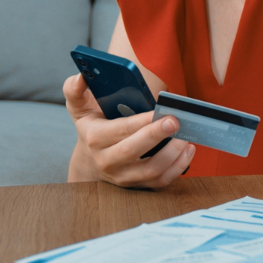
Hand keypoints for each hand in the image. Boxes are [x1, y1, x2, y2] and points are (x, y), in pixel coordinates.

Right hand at [64, 74, 195, 187]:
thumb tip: (79, 77)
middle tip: (176, 121)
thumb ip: (74, 90)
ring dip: (172, 154)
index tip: (159, 110)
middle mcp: (108, 161)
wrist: (89, 162)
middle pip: (134, 151)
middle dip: (156, 135)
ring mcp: (123, 176)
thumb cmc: (90, 128)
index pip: (120, 130)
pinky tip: (188, 150)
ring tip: (186, 137)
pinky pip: (160, 181)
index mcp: (95, 139)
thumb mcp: (79, 109)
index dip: (141, 122)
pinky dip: (177, 168)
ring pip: (151, 170)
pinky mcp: (138, 185)